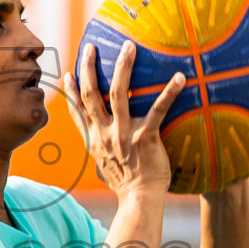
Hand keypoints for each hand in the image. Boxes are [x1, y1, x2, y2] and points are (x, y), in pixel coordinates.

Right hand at [66, 42, 185, 199]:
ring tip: (128, 47)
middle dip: (89, 67)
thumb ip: (100, 148)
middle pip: (91, 93)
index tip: (69, 72)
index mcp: (94, 139)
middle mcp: (104, 133)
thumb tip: (100, 144)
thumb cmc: (126, 183)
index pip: (77, 110)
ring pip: (119, 93)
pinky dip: (169, 91)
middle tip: (91, 46)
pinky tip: (180, 76)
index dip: (71, 90)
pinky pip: (158, 109)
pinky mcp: (146, 137)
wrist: (139, 200)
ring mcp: (124, 134)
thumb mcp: (104, 165)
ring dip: (123, 67)